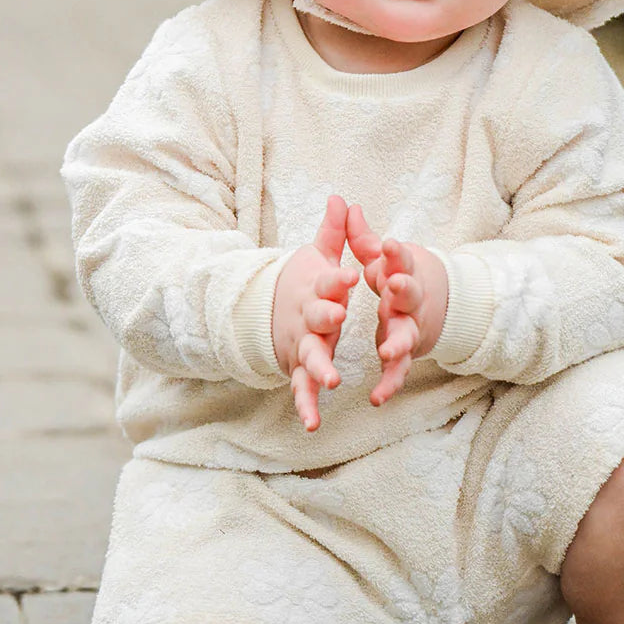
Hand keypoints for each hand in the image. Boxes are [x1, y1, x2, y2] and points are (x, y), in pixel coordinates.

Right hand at [272, 195, 358, 431]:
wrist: (272, 309)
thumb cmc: (308, 282)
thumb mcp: (320, 255)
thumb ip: (334, 232)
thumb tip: (341, 197)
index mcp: (318, 288)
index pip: (328, 281)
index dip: (337, 278)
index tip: (351, 274)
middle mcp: (307, 317)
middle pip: (317, 318)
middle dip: (326, 317)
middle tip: (339, 317)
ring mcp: (302, 344)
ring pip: (310, 357)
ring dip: (319, 368)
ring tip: (332, 381)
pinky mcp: (300, 369)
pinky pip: (302, 390)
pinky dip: (306, 406)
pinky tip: (312, 425)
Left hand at [345, 204, 447, 406]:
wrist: (436, 309)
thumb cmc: (400, 280)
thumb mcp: (384, 260)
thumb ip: (363, 238)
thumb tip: (345, 205)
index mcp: (402, 276)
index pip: (401, 261)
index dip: (395, 254)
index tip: (387, 245)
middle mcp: (410, 303)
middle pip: (409, 297)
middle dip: (402, 291)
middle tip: (393, 286)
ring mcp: (409, 330)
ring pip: (405, 339)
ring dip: (397, 345)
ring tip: (386, 350)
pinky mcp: (403, 356)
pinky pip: (396, 372)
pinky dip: (389, 385)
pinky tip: (377, 398)